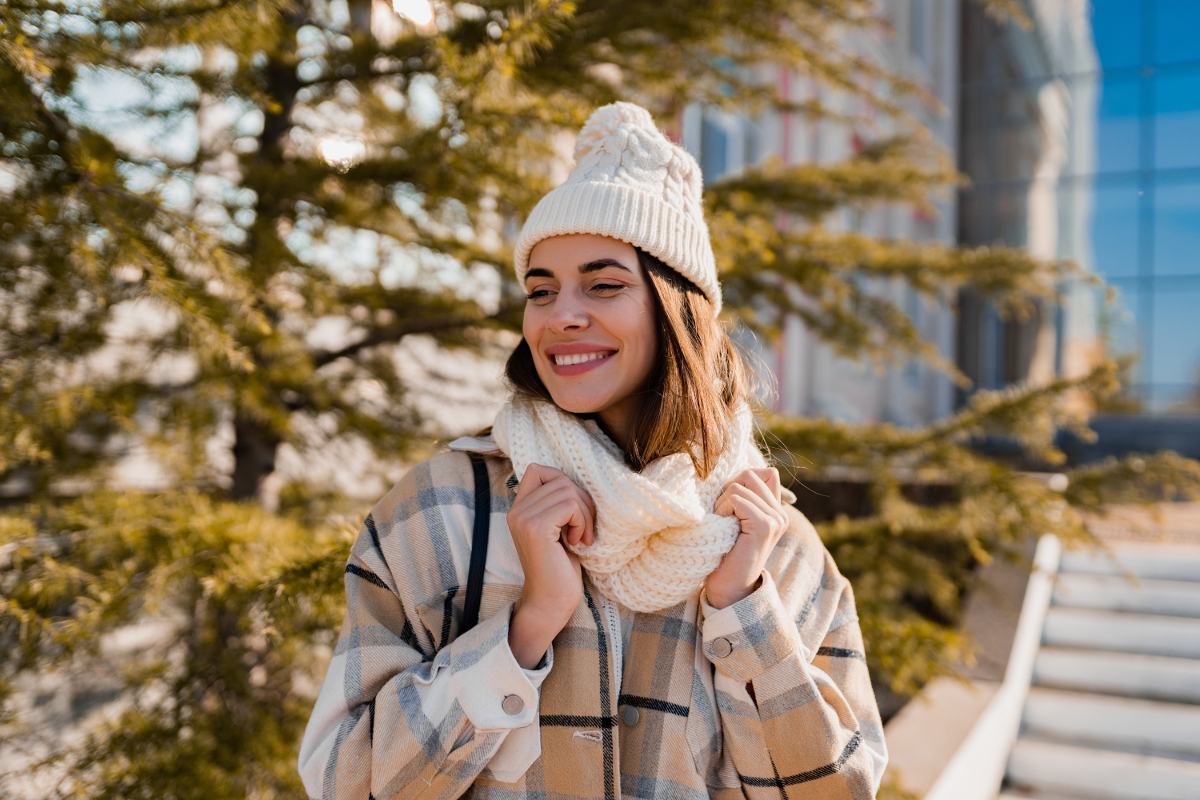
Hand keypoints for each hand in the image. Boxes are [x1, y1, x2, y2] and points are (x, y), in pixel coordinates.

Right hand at [505, 463, 594, 667]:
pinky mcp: (536, 529)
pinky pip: (570, 505)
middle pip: (560, 479)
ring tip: (581, 537)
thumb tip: (578, 479)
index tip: (573, 511)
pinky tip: (577, 542)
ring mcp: (524, 519)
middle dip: (582, 502)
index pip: (539, 469)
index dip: (563, 482)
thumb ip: (557, 504)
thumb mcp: (557, 528)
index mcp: (518, 509)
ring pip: (568, 491)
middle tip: (584, 529)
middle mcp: (516, 511)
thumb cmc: (560, 568)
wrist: (551, 602)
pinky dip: (581, 521)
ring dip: (584, 514)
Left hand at [705, 468, 788, 608]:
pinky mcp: (766, 526)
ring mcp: (776, 519)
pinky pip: (737, 499)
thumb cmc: (725, 551)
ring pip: (739, 485)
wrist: (727, 586)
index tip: (730, 506)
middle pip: (749, 474)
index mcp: (775, 509)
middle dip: (728, 491)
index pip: (763, 472)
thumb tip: (734, 469)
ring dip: (722, 504)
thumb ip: (742, 494)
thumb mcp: (734, 516)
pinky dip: (724, 511)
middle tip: (724, 518)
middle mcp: (781, 513)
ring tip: (725, 526)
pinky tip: (725, 529)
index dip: (740, 482)